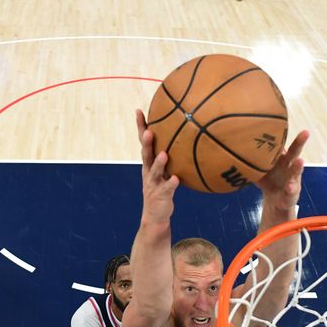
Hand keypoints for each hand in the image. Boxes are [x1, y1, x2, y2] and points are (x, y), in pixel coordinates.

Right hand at [137, 109, 178, 223]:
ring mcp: (154, 184)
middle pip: (146, 154)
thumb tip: (188, 136)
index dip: (141, 128)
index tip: (139, 111)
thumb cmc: (163, 188)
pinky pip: (167, 189)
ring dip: (159, 163)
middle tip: (149, 131)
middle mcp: (149, 172)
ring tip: (164, 154)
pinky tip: (176, 179)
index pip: (143, 142)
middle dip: (147, 143)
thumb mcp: (165, 171)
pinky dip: (171, 183)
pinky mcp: (161, 196)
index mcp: (148, 164)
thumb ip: (171, 156)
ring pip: (155, 172)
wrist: (155, 215)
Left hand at [255, 130, 308, 212]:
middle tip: (305, 132)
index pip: (282, 144)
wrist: (275, 202)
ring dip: (298, 166)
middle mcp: (289, 166)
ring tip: (300, 161)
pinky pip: (291, 191)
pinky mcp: (292, 193)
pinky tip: (289, 188)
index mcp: (281, 159)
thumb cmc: (268, 181)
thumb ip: (251, 160)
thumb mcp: (259, 170)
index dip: (282, 135)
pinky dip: (290, 189)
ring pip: (296, 171)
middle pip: (295, 152)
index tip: (281, 123)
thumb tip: (232, 147)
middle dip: (300, 142)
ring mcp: (293, 179)